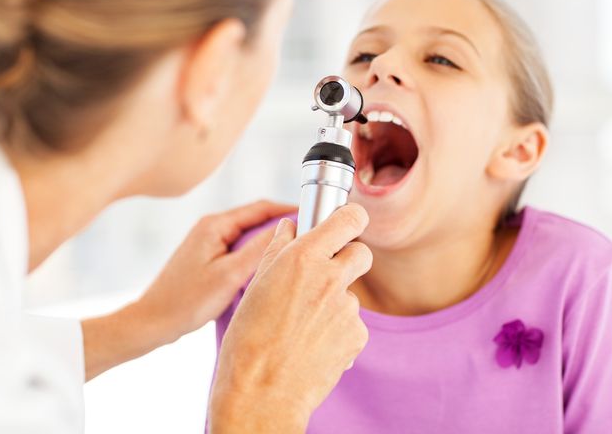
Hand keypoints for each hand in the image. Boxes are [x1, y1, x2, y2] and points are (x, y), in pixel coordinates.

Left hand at [82, 200, 295, 380]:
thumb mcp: (230, 275)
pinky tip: (269, 270)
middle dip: (283, 226)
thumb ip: (260, 250)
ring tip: (295, 254)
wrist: (153, 323)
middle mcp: (211, 228)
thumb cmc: (186, 302)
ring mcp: (208, 243)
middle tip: (310, 237)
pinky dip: (257, 255)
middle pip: (256, 219)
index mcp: (215, 225)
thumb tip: (288, 230)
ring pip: (249, 236)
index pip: (262, 208)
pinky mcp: (208, 258)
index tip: (312, 218)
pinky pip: (240, 249)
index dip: (289, 211)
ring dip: (270, 242)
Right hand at [208, 203, 371, 432]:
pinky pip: (353, 323)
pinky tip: (314, 344)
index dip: (352, 219)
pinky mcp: (357, 335)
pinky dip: (339, 331)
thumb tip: (290, 227)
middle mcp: (330, 278)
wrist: (261, 392)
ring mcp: (347, 308)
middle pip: (362, 253)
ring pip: (352, 293)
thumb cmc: (249, 340)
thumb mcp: (256, 285)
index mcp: (303, 258)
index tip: (349, 222)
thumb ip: (278, 250)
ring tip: (304, 325)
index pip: (348, 219)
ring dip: (335, 302)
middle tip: (327, 274)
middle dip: (349, 259)